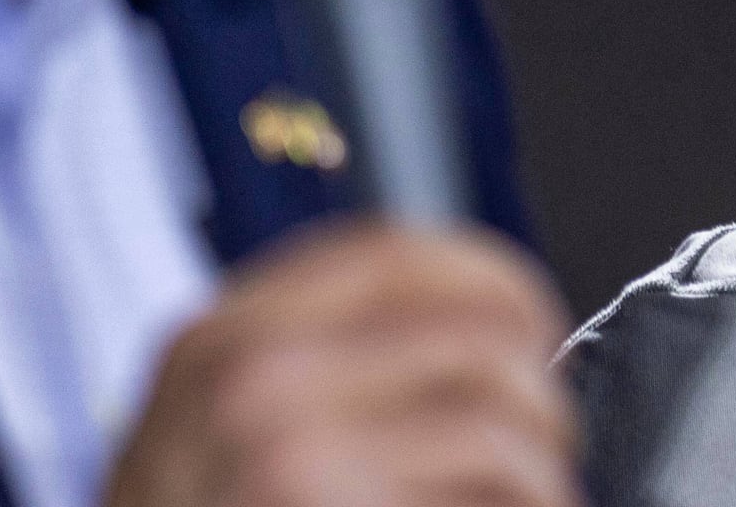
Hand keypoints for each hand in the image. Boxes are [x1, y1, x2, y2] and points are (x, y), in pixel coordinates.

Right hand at [105, 221, 580, 506]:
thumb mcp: (195, 442)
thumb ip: (298, 376)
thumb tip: (454, 335)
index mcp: (220, 344)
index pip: (395, 253)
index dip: (487, 279)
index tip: (522, 322)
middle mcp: (258, 386)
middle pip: (478, 334)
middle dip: (536, 394)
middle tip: (534, 447)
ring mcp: (301, 466)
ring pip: (505, 429)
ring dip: (540, 480)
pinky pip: (502, 506)